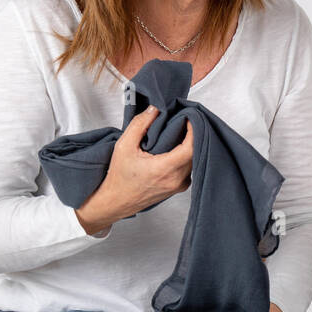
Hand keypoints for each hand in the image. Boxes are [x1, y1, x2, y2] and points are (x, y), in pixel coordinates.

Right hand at [76, 106, 193, 234]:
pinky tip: (174, 149)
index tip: (188, 117)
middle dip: (191, 134)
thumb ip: (140, 124)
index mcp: (164, 169)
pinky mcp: (179, 188)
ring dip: (189, 145)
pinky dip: (185, 156)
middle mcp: (176, 180)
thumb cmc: (119, 178)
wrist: (116, 201)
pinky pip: (189, 167)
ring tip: (177, 133)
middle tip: (183, 121)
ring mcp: (179, 185)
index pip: (191, 147)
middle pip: (195, 152)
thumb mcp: (124, 146)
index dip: (194, 129)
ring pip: (194, 159)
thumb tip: (155, 109)